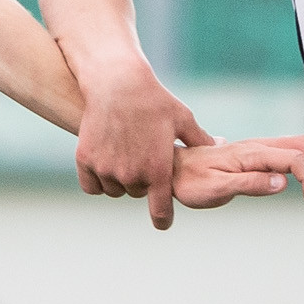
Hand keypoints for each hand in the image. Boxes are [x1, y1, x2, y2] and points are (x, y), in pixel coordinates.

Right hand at [76, 66, 213, 228]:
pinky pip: (91, 186)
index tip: (162, 221)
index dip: (163, 219)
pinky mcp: (85, 160)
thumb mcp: (183, 119)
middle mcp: (130, 175)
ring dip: (119, 181)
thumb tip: (218, 146)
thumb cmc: (154, 100)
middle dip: (142, 182)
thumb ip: (200, 140)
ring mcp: (105, 169)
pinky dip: (97, 180)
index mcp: (157, 170)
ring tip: (125, 157)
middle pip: (137, 194)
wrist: (116, 82)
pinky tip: (105, 163)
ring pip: (114, 190)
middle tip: (143, 160)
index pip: (160, 212)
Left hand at [169, 133, 303, 216]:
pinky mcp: (256, 155)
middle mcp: (257, 146)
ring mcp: (257, 149)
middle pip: (303, 145)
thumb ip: (249, 184)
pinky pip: (288, 152)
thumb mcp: (216, 189)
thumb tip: (282, 183)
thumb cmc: (191, 182)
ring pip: (298, 146)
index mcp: (251, 154)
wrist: (172, 170)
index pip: (293, 159)